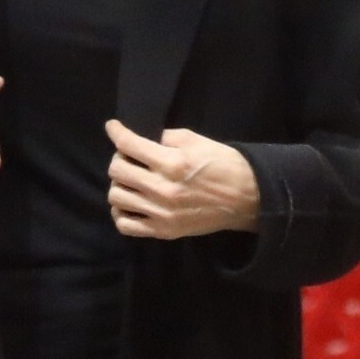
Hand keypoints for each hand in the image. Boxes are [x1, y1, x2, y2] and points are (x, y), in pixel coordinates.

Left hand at [106, 120, 259, 239]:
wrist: (246, 198)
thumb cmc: (224, 165)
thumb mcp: (197, 141)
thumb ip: (165, 139)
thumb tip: (143, 139)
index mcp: (172, 163)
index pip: (129, 145)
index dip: (116, 132)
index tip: (113, 127)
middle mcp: (162, 189)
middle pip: (117, 171)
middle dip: (119, 158)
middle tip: (129, 157)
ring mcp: (161, 213)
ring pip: (116, 197)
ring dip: (119, 184)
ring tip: (131, 180)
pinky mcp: (163, 231)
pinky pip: (126, 225)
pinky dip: (121, 212)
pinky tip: (130, 203)